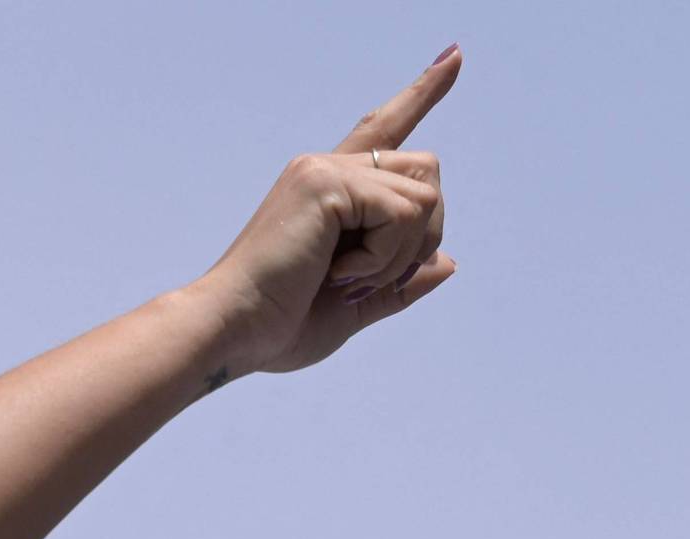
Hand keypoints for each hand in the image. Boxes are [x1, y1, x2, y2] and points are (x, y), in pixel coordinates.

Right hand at [189, 48, 461, 377]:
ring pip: (424, 196)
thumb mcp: (356, 307)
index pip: (385, 128)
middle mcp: (328, 167)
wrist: (236, 331)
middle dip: (422, 238)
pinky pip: (402, 214)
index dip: (423, 92)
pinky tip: (340, 274)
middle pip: (428, 173)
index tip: (454, 55)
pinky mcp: (326, 182)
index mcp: (333, 191)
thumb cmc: (280, 326)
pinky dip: (385, 259)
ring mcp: (325, 170)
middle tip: (367, 279)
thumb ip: (400, 283)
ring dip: (402, 254)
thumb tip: (448, 262)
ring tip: (348, 279)